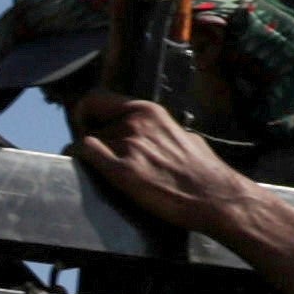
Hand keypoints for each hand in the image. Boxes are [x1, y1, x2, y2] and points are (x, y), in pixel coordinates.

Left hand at [68, 91, 248, 233]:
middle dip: (88, 136)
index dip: (87, 111)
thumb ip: (157, 130)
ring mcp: (127, 145)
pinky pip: (84, 153)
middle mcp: (134, 122)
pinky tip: (83, 167)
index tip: (88, 123)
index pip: (98, 97)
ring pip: (87, 140)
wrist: (214, 195)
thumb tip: (151, 134)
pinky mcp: (122, 171)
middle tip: (94, 150)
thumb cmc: (202, 170)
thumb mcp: (180, 134)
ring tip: (102, 167)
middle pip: (91, 123)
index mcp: (148, 111)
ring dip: (89, 153)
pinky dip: (78, 158)